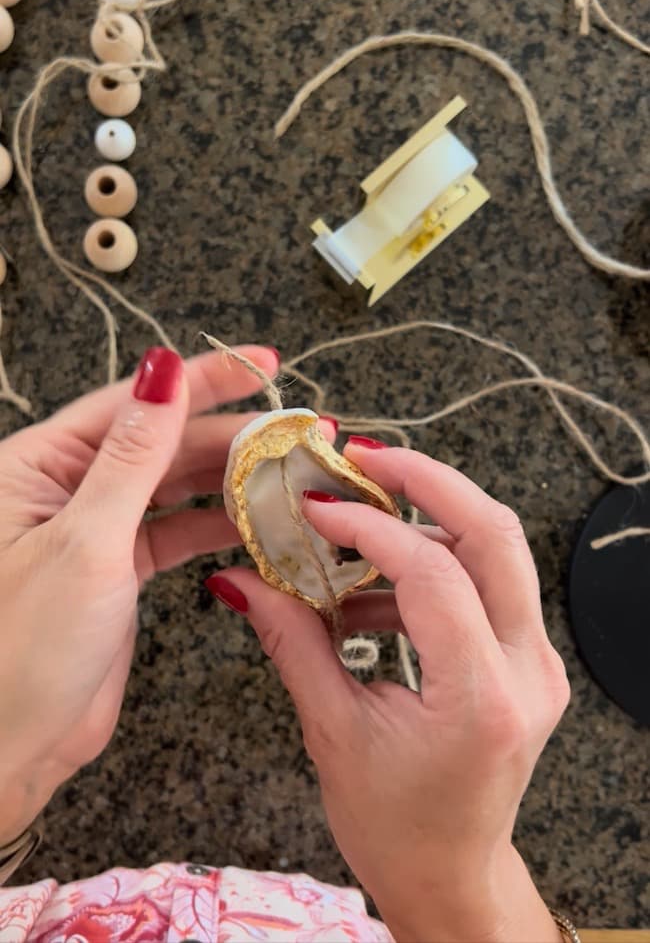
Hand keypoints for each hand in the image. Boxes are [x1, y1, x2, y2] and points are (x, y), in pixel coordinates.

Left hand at [0, 344, 284, 844]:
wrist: (13, 747)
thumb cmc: (24, 648)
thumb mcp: (86, 543)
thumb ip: (132, 457)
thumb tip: (161, 373)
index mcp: (37, 466)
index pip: (132, 405)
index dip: (200, 380)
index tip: (260, 365)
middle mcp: (65, 488)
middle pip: (161, 442)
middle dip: (229, 435)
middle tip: (295, 431)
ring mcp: (95, 529)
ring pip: (173, 485)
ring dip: (230, 478)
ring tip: (288, 471)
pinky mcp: (118, 569)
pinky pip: (176, 530)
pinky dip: (216, 525)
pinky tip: (256, 521)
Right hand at [206, 441, 569, 942]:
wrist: (449, 872)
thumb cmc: (393, 824)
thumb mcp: (333, 733)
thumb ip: (294, 643)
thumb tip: (241, 581)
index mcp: (481, 698)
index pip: (434, 574)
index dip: (370, 527)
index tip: (318, 508)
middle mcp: (527, 670)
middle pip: (496, 534)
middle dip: (430, 480)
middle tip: (367, 458)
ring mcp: (536, 662)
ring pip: (498, 550)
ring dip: (428, 522)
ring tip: (355, 533)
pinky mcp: (526, 658)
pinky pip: (487, 583)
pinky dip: (431, 566)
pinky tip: (372, 590)